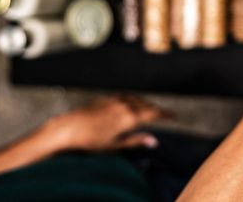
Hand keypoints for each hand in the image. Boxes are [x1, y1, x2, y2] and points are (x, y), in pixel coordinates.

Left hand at [46, 96, 170, 151]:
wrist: (68, 128)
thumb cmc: (90, 141)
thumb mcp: (115, 145)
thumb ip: (136, 141)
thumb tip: (154, 141)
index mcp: (130, 118)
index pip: (154, 113)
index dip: (166, 114)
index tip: (175, 116)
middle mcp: (125, 105)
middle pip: (147, 105)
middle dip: (157, 110)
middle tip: (164, 115)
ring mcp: (116, 100)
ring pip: (137, 99)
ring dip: (146, 104)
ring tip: (149, 110)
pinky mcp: (107, 98)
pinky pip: (126, 96)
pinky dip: (134, 100)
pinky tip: (132, 103)